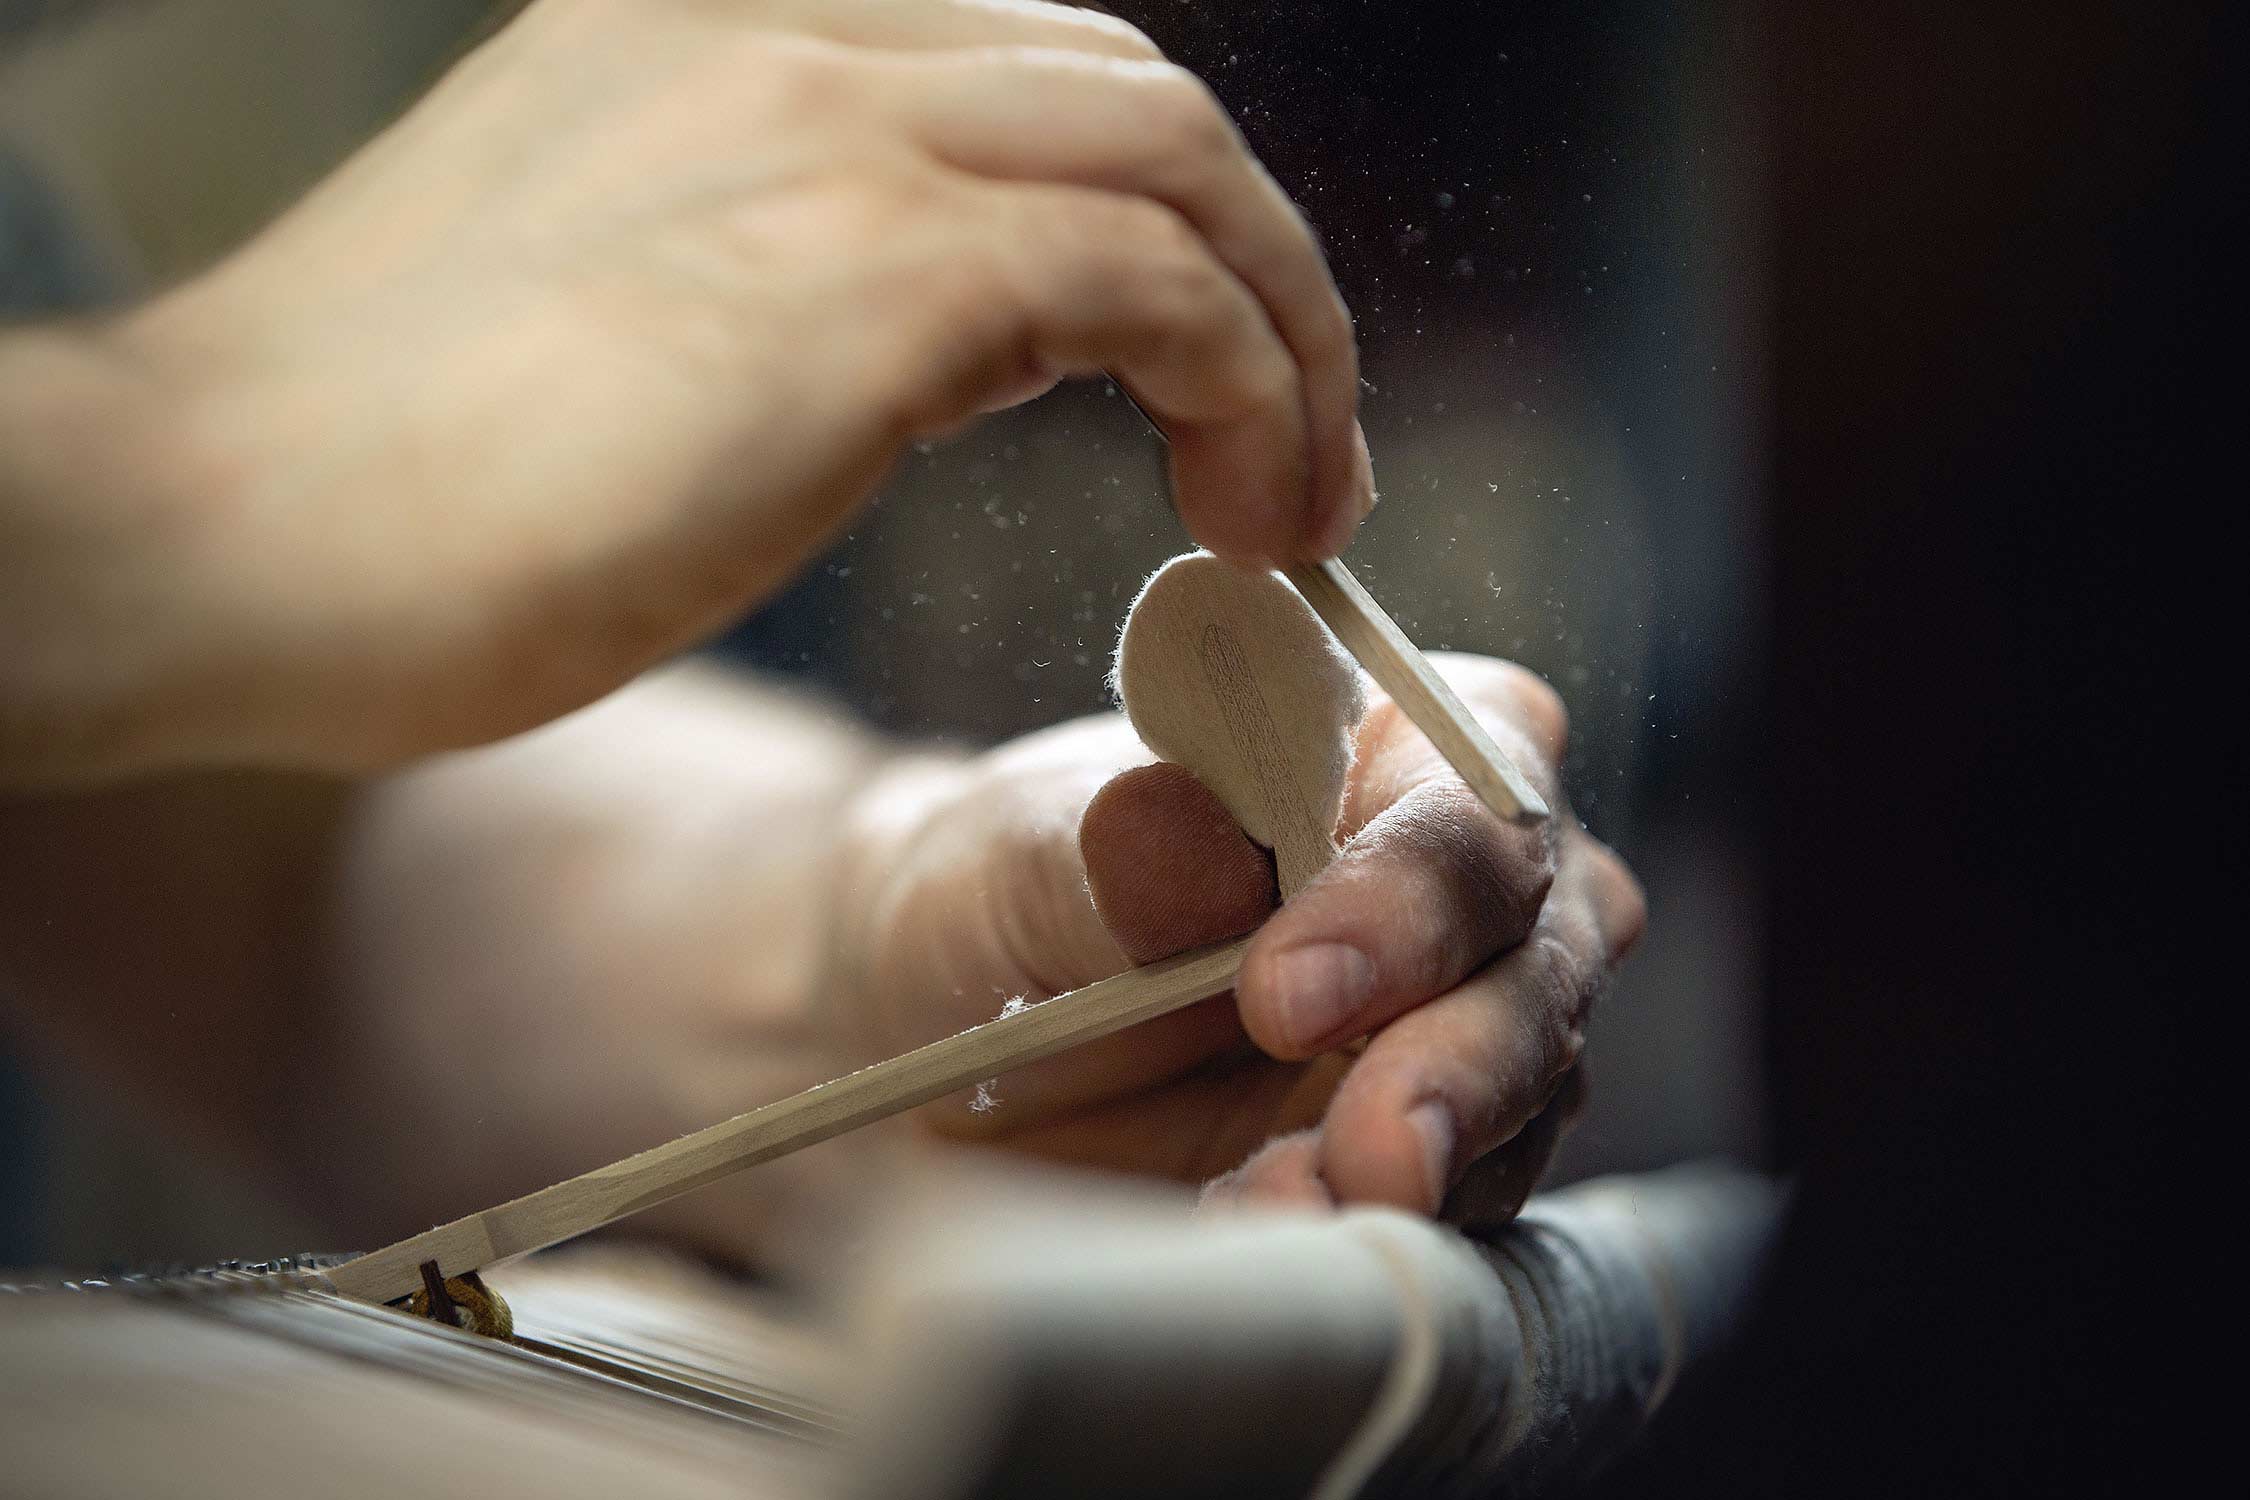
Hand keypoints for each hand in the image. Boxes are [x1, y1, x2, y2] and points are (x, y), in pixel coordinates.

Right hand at [6, 0, 1366, 782]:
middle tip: (1290, 452)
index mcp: (713, 27)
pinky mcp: (866, 271)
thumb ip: (761, 265)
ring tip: (1295, 508)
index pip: (1026, 66)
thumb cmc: (373, 478)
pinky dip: (1252, 392)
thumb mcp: (599, 300)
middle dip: (1259, 270)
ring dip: (1288, 339)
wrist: (205, 529)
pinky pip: (1162, 287)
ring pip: (1183, 171)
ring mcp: (824, 131)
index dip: (1160, 213)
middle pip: (1135, 96)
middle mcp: (783, 35)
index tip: (1204, 369)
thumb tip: (914, 346)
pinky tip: (1243, 521)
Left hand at [832, 653, 1645, 1216]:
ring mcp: (1468, 1022)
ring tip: (1281, 1208)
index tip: (1286, 991)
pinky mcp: (1432, 1151)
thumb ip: (1102, 849)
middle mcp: (1468, 880)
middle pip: (1537, 960)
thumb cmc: (1007, 890)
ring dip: (1411, 1164)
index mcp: (1396, 739)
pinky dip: (1364, 1230)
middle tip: (1366, 1148)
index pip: (1466, 803)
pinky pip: (1449, 1204)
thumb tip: (1175, 832)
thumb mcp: (1014, 857)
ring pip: (1522, 1096)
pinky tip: (1264, 1235)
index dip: (1404, 897)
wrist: (956, 1030)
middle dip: (1457, 1062)